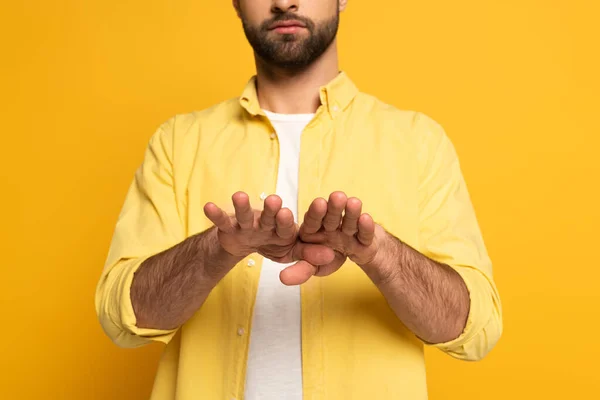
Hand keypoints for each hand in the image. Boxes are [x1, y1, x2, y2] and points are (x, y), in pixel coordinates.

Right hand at [203, 191, 334, 271]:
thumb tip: (331, 256)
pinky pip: (222, 221)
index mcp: (283, 231)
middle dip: (271, 210)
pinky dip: (216, 214)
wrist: (245, 244)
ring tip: (238, 195)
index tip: (289, 214)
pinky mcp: (229, 227)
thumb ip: (308, 255)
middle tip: (275, 200)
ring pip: (245, 215)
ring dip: (242, 206)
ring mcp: (246, 225)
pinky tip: (208, 207)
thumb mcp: (292, 252)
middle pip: (269, 217)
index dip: (287, 221)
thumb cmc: (273, 243)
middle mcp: (265, 224)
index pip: (287, 227)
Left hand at [280, 191, 386, 284]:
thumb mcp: (313, 266)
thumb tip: (282, 278)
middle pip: (332, 217)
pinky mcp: (365, 238)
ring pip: (349, 221)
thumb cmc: (329, 256)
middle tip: (336, 197)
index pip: (313, 221)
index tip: (319, 204)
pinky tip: (365, 218)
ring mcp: (349, 230)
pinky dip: (366, 227)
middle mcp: (332, 226)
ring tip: (353, 203)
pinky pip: (365, 233)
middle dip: (334, 208)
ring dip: (351, 213)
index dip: (315, 213)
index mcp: (315, 230)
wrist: (357, 254)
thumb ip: (300, 271)